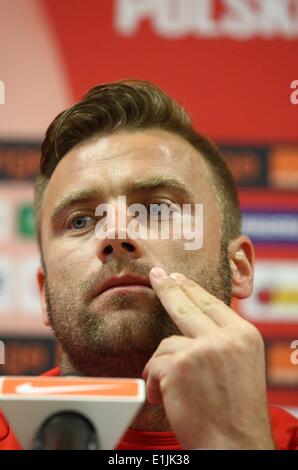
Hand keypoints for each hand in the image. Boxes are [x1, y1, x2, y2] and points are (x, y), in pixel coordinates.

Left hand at [142, 267, 273, 449]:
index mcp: (245, 336)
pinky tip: (166, 399)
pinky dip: (156, 384)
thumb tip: (197, 326)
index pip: (212, 304)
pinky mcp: (179, 365)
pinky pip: (154, 365)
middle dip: (168, 288)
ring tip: (173, 392)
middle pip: (188, 305)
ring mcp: (202, 349)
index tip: (178, 277)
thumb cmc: (235, 414)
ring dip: (163, 368)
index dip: (192, 288)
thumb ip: (223, 343)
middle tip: (156, 274)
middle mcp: (226, 338)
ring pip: (166, 344)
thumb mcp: (242, 367)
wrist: (235, 447)